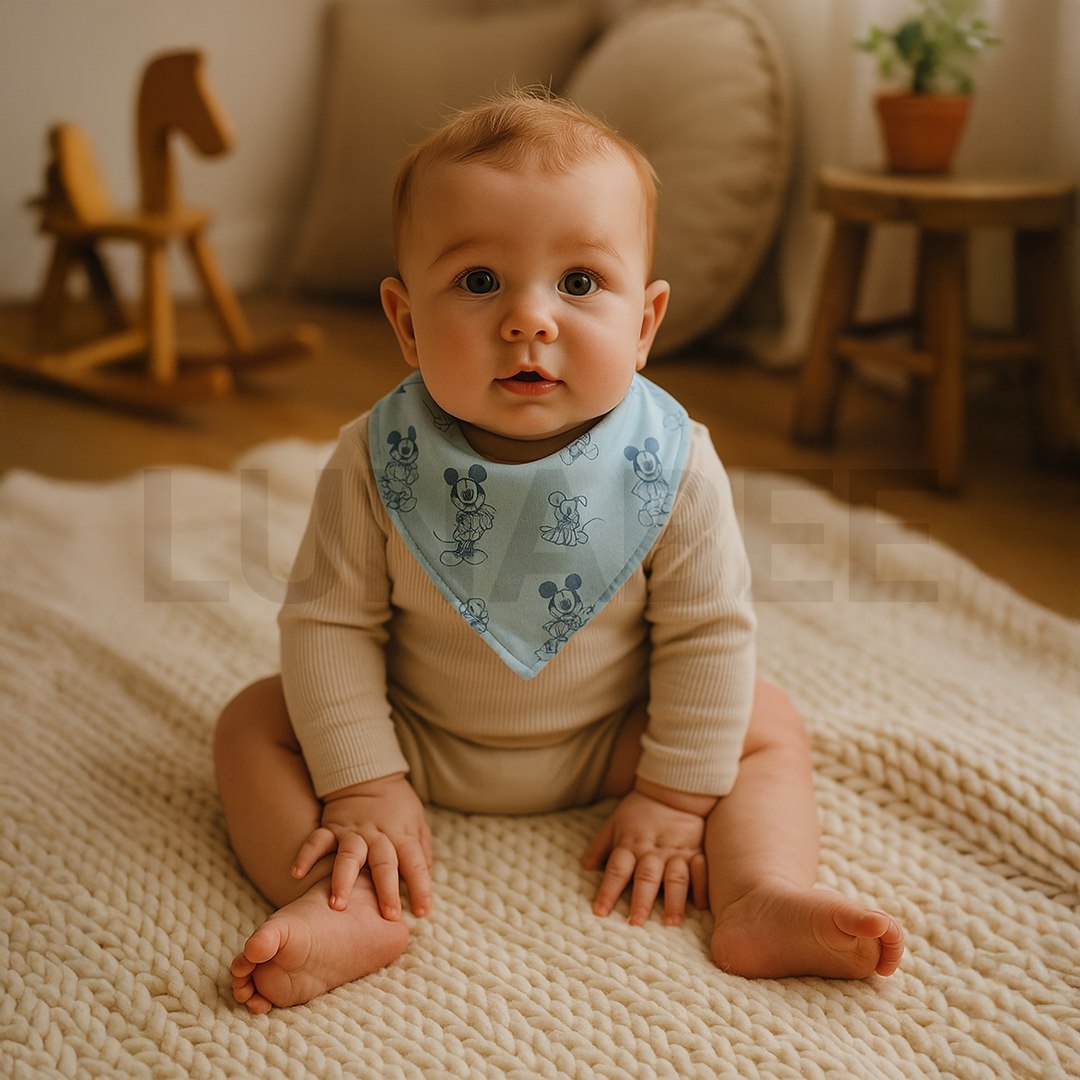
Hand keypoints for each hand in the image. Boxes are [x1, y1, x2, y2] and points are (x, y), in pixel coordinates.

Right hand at [291, 772, 432, 920]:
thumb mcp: (418, 824)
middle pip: (384, 863)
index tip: (422, 912)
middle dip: (386, 890)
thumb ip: (422, 854)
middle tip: (388, 916)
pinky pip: (317, 841)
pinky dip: (306, 855)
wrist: (368, 775)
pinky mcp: (332, 828)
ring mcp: (353, 832)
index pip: (415, 863)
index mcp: (402, 836)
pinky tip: (296, 873)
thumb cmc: (397, 806)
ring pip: (349, 856)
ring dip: (343, 879)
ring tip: (337, 904)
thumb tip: (427, 884)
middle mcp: (378, 836)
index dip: (421, 887)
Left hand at [583, 779, 715, 926]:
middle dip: (641, 900)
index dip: (607, 891)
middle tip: (636, 922)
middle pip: (646, 877)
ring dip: (674, 901)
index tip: (600, 912)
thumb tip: (586, 866)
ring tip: (671, 923)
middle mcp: (653, 851)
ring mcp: (677, 852)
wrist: (673, 788)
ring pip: (675, 878)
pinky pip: (701, 870)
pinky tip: (702, 905)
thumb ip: (601, 845)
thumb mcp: (614, 822)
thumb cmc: (639, 809)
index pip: (616, 870)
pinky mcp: (697, 851)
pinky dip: (702, 887)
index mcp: (630, 845)